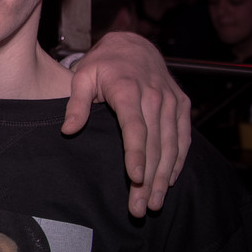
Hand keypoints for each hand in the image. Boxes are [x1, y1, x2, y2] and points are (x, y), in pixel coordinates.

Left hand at [61, 31, 190, 216]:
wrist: (133, 44)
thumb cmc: (103, 63)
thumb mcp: (82, 76)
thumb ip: (76, 103)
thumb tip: (68, 130)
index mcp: (129, 90)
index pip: (135, 128)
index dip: (136, 154)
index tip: (134, 178)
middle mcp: (155, 97)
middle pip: (154, 145)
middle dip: (148, 179)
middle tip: (140, 208)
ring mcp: (172, 102)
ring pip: (171, 146)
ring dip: (164, 177)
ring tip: (154, 203)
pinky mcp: (182, 105)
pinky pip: (183, 138)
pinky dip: (178, 161)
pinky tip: (169, 182)